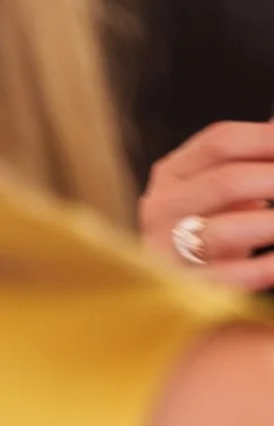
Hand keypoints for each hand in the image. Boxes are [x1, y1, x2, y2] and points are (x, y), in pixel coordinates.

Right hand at [139, 122, 273, 289]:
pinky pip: (229, 278)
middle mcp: (162, 207)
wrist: (179, 287)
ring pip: (223, 231)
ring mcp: (166, 249)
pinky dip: (264, 268)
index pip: (220, 140)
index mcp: (173, 174)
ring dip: (272, 226)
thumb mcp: (225, 192)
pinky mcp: (183, 287)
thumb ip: (254, 162)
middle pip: (226, 181)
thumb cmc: (213, 228)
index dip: (270, 139)